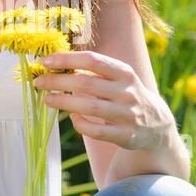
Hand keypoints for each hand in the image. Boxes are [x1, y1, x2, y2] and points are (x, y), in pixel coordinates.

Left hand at [33, 49, 175, 150]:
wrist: (156, 124)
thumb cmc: (126, 95)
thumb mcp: (118, 78)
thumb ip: (93, 71)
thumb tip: (57, 64)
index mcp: (124, 73)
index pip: (92, 60)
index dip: (66, 59)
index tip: (45, 61)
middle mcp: (127, 92)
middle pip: (86, 83)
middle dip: (58, 81)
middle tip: (39, 81)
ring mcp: (128, 115)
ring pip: (89, 108)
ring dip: (64, 102)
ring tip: (47, 99)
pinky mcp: (125, 135)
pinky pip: (97, 131)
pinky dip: (81, 124)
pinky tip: (73, 118)